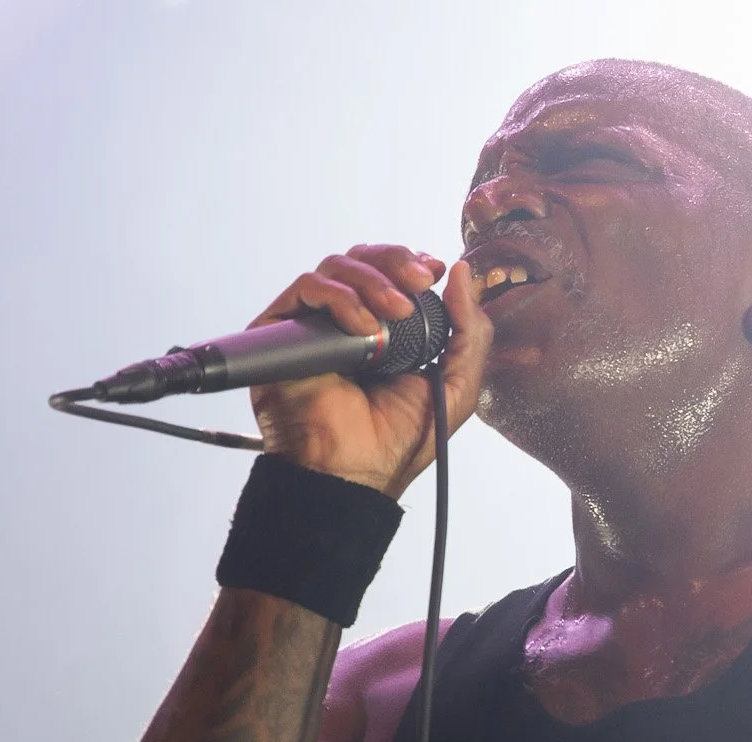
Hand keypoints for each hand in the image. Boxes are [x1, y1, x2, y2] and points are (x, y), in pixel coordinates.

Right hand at [246, 244, 490, 497]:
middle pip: (362, 259)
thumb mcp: (456, 384)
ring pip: (336, 266)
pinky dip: (341, 298)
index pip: (389, 272)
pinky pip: (307, 288)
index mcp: (385, 330)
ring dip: (373, 281)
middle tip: (419, 282)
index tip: (433, 271)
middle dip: (395, 260)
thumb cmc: (396, 442)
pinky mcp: (282, 331)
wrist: (354, 472)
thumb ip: (469, 330)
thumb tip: (461, 272)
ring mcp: (313, 325)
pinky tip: (364, 329)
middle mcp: (345, 322)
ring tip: (396, 312)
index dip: (410, 261)